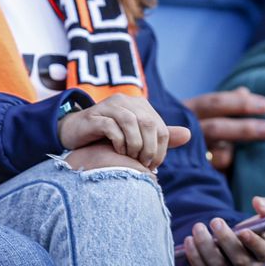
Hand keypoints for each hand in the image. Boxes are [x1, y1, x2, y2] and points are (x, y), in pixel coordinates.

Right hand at [57, 94, 192, 170]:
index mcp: (139, 104)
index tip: (153, 165)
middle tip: (142, 164)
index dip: (160, 149)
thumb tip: (189, 134)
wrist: (75, 133)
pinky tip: (117, 151)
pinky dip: (118, 142)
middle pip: (148, 123)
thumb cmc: (108, 137)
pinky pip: (111, 126)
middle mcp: (124, 100)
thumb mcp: (137, 137)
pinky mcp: (93, 116)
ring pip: (130, 123)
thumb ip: (160, 136)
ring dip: (134, 145)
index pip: (160, 127)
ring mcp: (107, 106)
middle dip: (148, 148)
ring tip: (130, 158)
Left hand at [182, 195, 264, 265]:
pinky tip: (189, 241)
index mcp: (264, 254)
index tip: (243, 230)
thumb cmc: (252, 230)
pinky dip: (194, 257)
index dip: (254, 242)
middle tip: (215, 221)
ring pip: (218, 265)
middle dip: (225, 239)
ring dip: (205, 245)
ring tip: (198, 228)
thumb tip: (258, 202)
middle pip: (239, 260)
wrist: (233, 249)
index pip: (263, 252)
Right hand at [184, 87, 264, 172]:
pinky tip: (235, 166)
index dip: (240, 104)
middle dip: (244, 129)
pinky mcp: (190, 171)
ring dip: (236, 153)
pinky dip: (226, 168)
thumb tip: (245, 91)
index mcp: (188, 111)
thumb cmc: (180, 126)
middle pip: (217, 128)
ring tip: (254, 156)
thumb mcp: (196, 111)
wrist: (146, 146)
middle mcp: (186, 130)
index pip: (215, 103)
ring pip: (216, 153)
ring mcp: (187, 152)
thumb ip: (221, 104)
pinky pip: (213, 172)